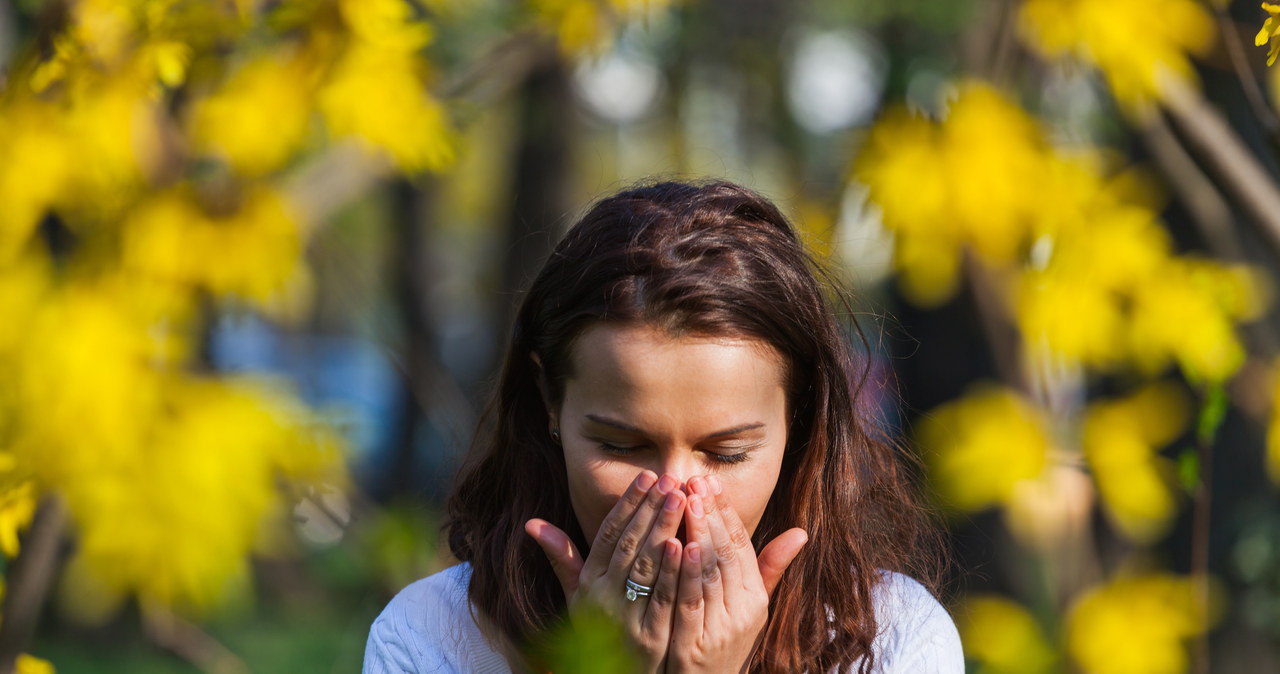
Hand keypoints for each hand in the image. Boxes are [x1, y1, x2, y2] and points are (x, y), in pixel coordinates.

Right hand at [526, 471, 687, 672]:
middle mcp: (603, 598)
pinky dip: (675, 571)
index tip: (646, 476)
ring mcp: (626, 619)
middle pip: (628, 545)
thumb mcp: (576, 598)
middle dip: (650, 509)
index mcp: (588, 584)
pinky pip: (663, 599)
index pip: (607, 535)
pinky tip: (687, 545)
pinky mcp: (650, 639)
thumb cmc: (598, 634)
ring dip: (664, 529)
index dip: (626, 504)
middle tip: (670, 479)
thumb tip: (531, 522)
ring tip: (681, 498)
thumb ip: (563, 559)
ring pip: (646, 566)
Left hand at [667, 475, 806, 672]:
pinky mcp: (694, 646)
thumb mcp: (752, 606)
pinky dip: (685, 573)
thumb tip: (801, 531)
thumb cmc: (724, 642)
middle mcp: (743, 611)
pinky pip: (691, 602)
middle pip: (726, 554)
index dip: (726, 512)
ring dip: (698, 534)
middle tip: (695, 481)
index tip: (710, 482)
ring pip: (710, 573)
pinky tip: (676, 546)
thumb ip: (769, 568)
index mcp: (755, 597)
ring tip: (687, 502)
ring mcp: (720, 629)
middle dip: (710, 514)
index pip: (742, 546)